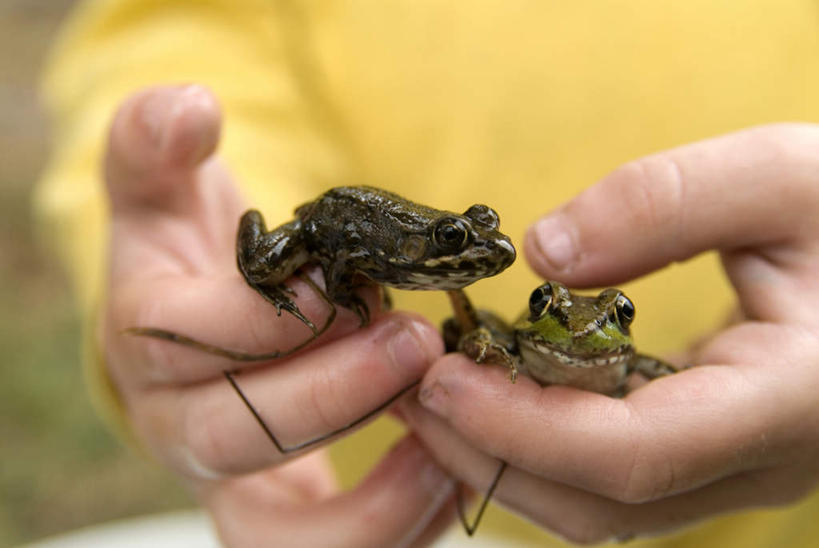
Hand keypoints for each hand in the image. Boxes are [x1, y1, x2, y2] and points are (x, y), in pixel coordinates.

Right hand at [102, 85, 452, 546]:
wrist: (208, 322)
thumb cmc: (196, 253)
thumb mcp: (162, 190)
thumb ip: (158, 143)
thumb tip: (188, 108)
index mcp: (148, 342)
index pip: (184, 340)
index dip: (267, 316)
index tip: (345, 281)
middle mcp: (181, 425)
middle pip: (238, 437)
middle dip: (336, 392)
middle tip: (417, 341)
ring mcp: (235, 480)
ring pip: (285, 535)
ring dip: (377, 493)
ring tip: (450, 431)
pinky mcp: (288, 512)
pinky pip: (337, 547)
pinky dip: (403, 521)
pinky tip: (454, 464)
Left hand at [400, 124, 818, 542]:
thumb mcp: (783, 177)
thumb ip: (664, 204)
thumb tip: (543, 252)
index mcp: (790, 401)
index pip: (630, 454)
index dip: (519, 425)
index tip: (437, 377)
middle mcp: (760, 464)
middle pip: (597, 502)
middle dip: (489, 451)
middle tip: (409, 385)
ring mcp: (735, 472)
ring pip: (598, 508)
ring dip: (503, 458)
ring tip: (431, 393)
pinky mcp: (711, 458)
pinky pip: (610, 481)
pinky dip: (538, 448)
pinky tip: (494, 395)